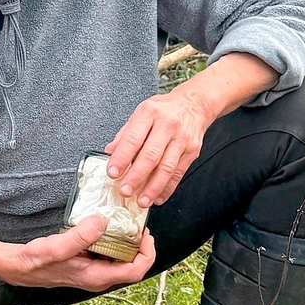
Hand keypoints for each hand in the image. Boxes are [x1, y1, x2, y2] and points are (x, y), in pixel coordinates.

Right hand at [0, 213, 155, 289]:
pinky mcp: (86, 264)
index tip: (145, 234)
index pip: (135, 272)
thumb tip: (103, 221)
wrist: (18, 266)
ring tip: (126, 222)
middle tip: (138, 224)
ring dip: (127, 243)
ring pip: (120, 260)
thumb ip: (81, 236)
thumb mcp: (57, 247)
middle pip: (132, 265)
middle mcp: (98, 277)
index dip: (146, 254)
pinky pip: (107, 254)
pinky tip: (105, 226)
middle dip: (140, 246)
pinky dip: (112, 240)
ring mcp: (92, 272)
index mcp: (96, 277)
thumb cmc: (36, 261)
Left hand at [105, 87, 210, 208]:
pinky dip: (167, 188)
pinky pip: (178, 173)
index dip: (121, 158)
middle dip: (136, 176)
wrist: (194, 104)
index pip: (133, 138)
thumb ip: (125, 134)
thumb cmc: (164, 109)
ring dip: (152, 188)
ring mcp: (182, 139)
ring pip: (166, 168)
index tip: (112, 173)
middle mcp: (167, 125)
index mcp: (150, 113)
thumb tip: (110, 152)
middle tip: (125, 191)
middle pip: (151, 156)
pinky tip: (157, 197)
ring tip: (141, 200)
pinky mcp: (192, 151)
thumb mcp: (141, 112)